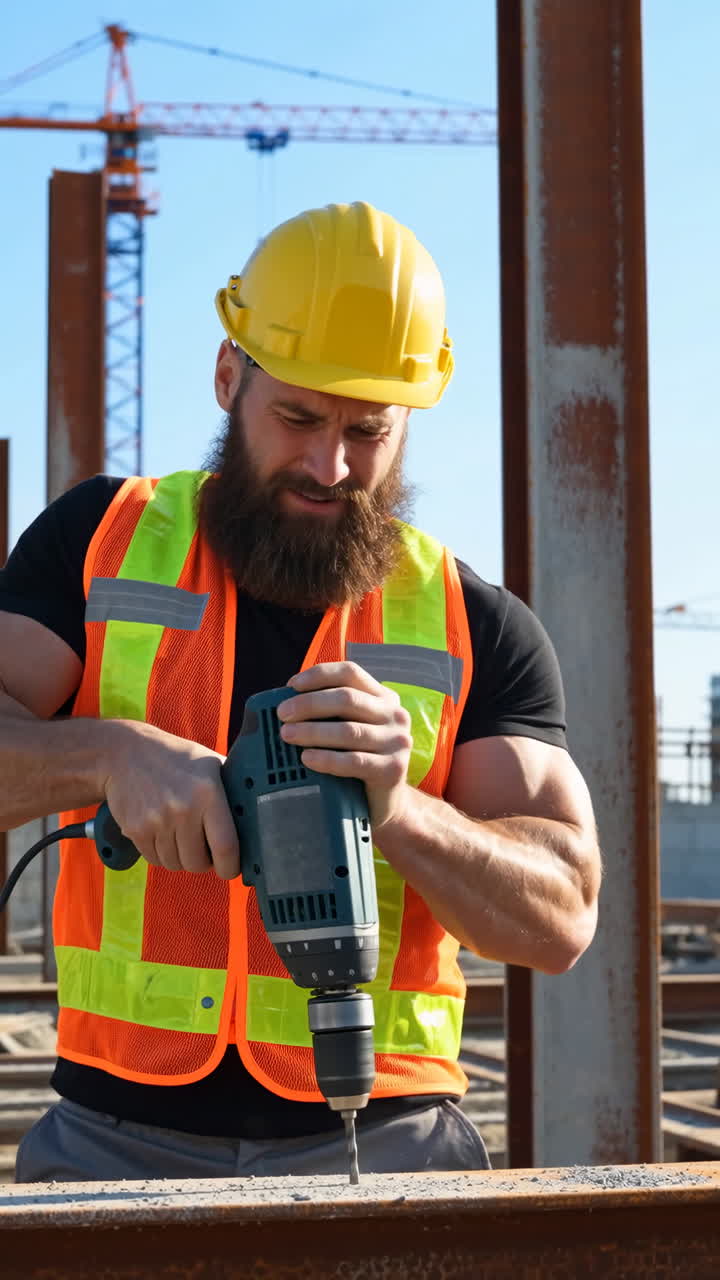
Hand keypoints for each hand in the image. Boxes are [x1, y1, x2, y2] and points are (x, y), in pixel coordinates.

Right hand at [100, 719, 239, 878]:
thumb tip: (259, 816)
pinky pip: (155, 860)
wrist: (125, 753)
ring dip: (182, 858)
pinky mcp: (136, 830)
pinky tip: (164, 834)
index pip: (226, 847)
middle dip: (205, 862)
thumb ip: (232, 790)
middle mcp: (183, 809)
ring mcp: (157, 821)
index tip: (232, 868)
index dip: (231, 866)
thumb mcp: (210, 764)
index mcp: (208, 793)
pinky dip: (162, 854)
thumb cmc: (175, 758)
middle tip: (204, 848)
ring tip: (183, 837)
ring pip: (176, 864)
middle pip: (199, 863)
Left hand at [276, 662, 412, 829]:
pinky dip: (327, 759)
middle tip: (282, 714)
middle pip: (347, 698)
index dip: (320, 675)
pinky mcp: (393, 769)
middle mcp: (395, 715)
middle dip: (309, 704)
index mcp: (383, 698)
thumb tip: (284, 702)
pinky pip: (354, 761)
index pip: (351, 673)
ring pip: (349, 730)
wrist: (383, 803)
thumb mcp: (349, 729)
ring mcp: (397, 742)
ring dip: (313, 731)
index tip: (292, 685)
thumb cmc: (357, 761)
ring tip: (287, 735)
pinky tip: (307, 758)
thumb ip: (329, 713)